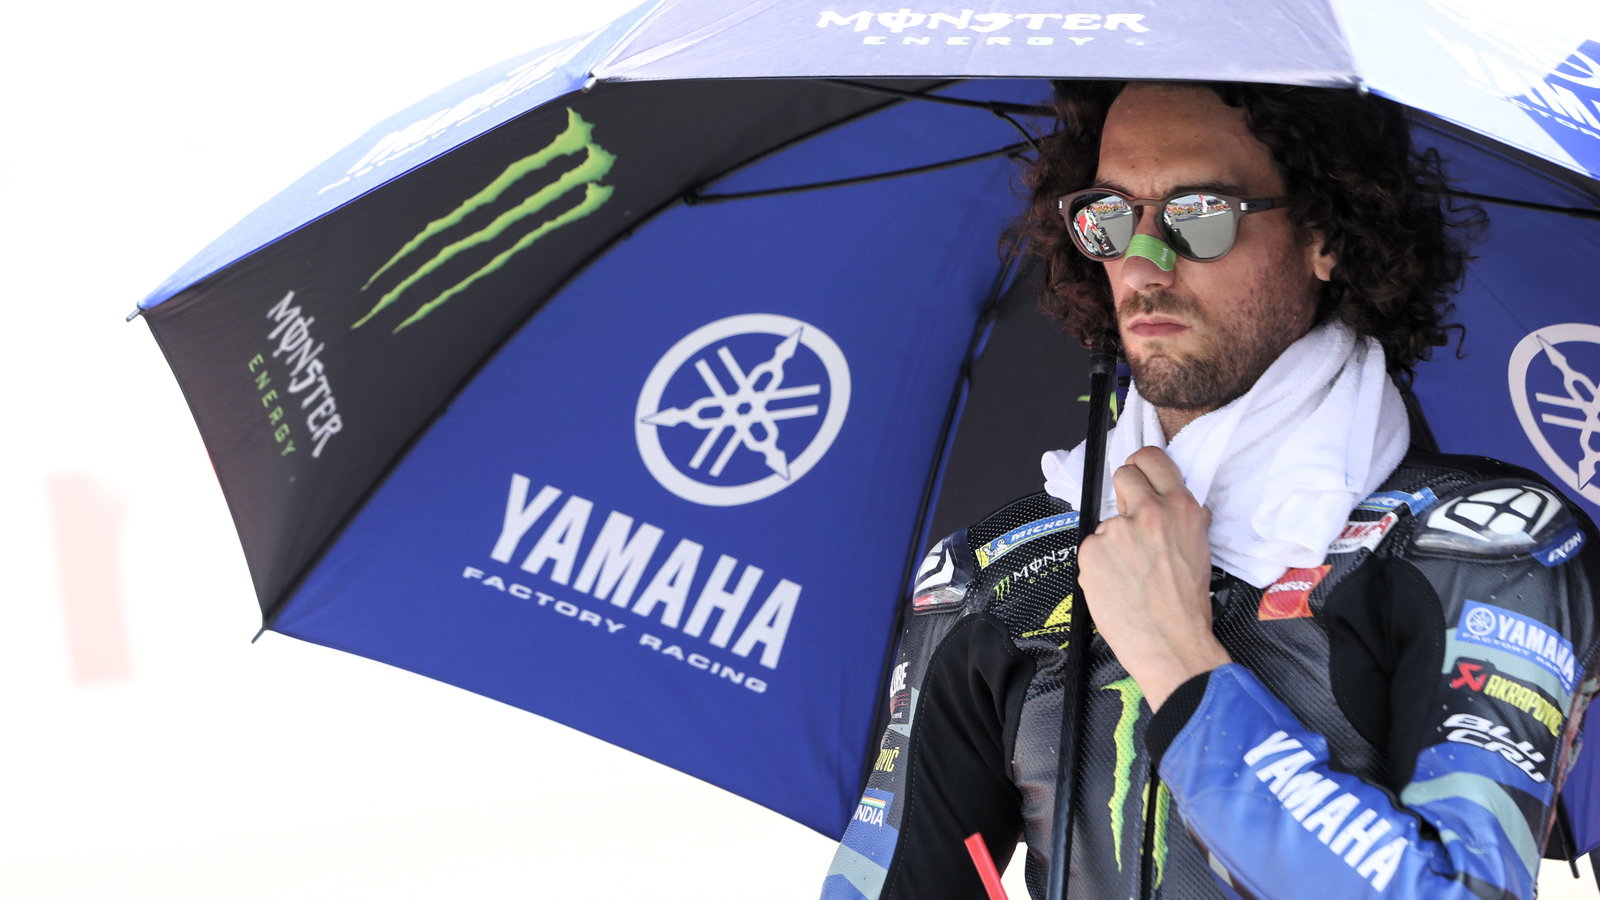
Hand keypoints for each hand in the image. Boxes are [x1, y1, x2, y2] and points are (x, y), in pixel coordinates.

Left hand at [1076, 446, 1231, 710]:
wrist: (1171, 643)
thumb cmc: (1188, 605)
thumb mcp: (1199, 549)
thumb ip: (1182, 520)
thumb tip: (1172, 505)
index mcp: (1179, 508)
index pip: (1150, 458)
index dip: (1142, 466)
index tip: (1139, 476)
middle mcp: (1147, 512)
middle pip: (1122, 475)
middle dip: (1125, 492)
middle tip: (1131, 521)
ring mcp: (1115, 530)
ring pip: (1107, 523)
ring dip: (1113, 540)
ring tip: (1129, 573)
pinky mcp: (1090, 551)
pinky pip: (1092, 549)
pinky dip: (1099, 564)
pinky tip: (1116, 585)